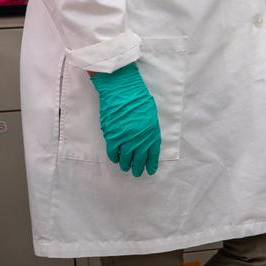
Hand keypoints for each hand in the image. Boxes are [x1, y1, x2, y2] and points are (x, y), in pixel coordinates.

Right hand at [90, 62, 161, 177]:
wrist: (123, 92)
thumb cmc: (139, 99)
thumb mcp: (151, 116)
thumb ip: (149, 130)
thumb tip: (145, 142)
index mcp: (152, 133)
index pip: (153, 154)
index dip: (151, 164)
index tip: (150, 170)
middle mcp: (140, 139)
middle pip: (139, 159)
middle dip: (138, 168)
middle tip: (137, 173)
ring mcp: (125, 139)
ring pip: (125, 158)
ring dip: (126, 165)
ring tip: (126, 168)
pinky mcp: (112, 137)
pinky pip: (113, 152)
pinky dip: (114, 157)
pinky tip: (116, 159)